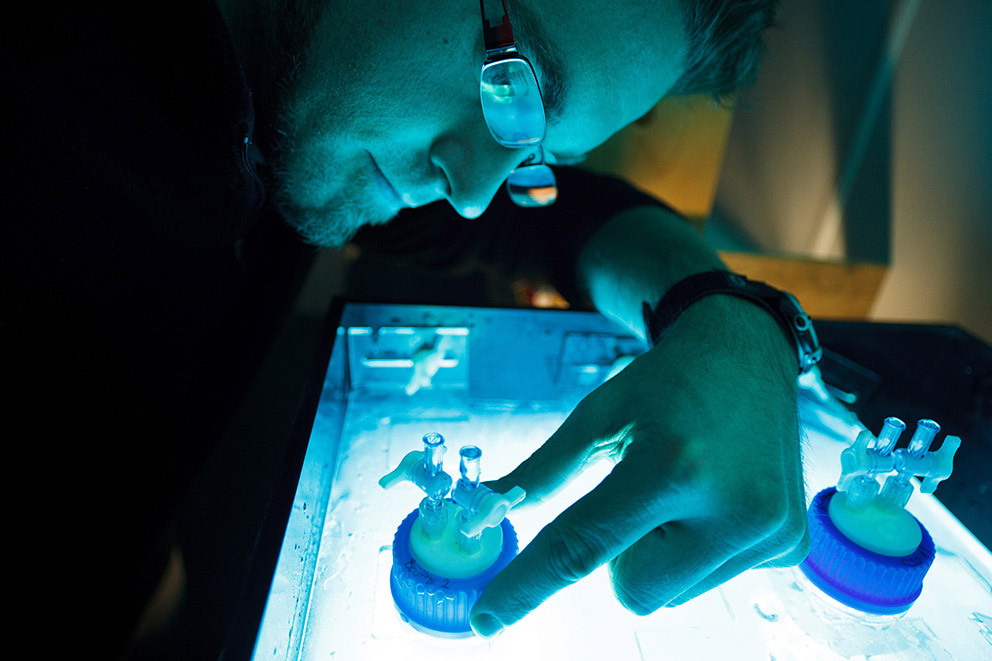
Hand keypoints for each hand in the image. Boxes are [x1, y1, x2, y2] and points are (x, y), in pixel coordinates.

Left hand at [469, 295, 809, 636]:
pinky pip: (710, 583)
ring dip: (657, 554)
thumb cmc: (664, 382)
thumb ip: (542, 472)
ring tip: (680, 488)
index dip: (528, 586)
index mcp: (670, 468)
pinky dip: (695, 553)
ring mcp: (768, 532)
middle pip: (630, 591)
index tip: (487, 619)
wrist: (746, 353)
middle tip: (636, 495)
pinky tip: (714, 498)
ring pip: (669, 593)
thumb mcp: (597, 415)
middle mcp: (729, 508)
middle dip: (616, 555)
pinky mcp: (790, 545)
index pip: (583, 546)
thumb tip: (486, 509)